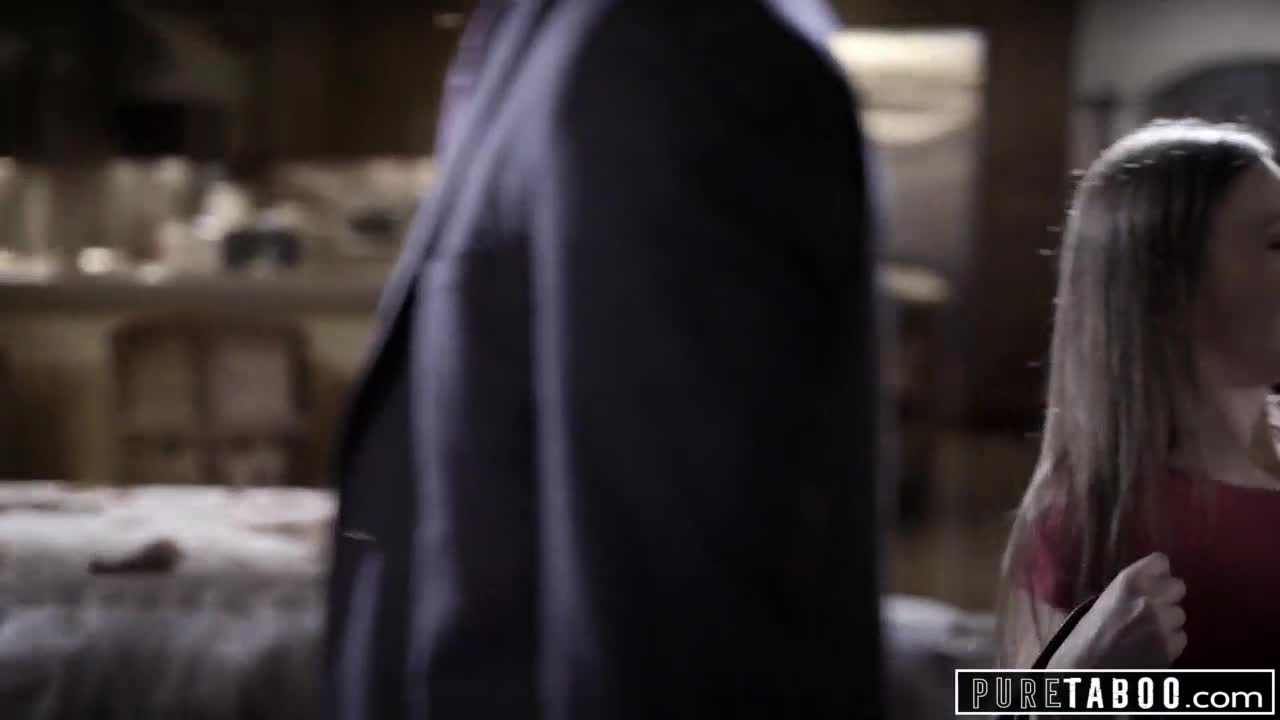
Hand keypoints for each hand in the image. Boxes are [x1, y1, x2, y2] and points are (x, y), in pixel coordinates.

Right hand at [1048, 552, 1186, 668]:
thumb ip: (1125, 592)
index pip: (1161, 562)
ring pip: (1180, 614)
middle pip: (1178, 586)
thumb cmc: (1082, 638)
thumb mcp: (1099, 604)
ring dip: (1168, 621)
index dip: (1157, 572)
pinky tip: (1152, 646)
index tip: (1150, 580)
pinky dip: (1170, 642)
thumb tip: (1145, 589)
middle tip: (1151, 607)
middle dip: (1167, 596)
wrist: (1084, 672)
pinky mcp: (1171, 649)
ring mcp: (1163, 625)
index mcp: (1128, 583)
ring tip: (1149, 630)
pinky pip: (1181, 637)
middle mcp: (1150, 600)